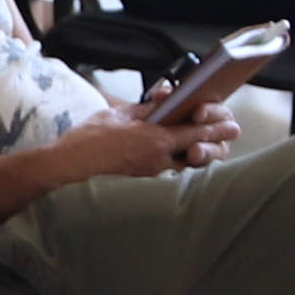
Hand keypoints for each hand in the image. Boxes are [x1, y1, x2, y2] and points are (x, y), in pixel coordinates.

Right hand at [45, 103, 240, 188]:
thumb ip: (142, 112)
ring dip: (201, 159)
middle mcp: (158, 159)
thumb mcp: (116, 116)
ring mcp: (151, 177)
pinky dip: (180, 173)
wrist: (64, 171)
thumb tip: (158, 107)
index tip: (230, 124)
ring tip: (211, 152)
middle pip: (199, 153)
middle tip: (230, 137)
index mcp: (154, 137)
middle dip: (217, 145)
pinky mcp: (141, 188)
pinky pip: (168, 180)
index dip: (215, 127)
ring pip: (187, 169)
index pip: (195, 131)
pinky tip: (183, 168)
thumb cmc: (85, 142)